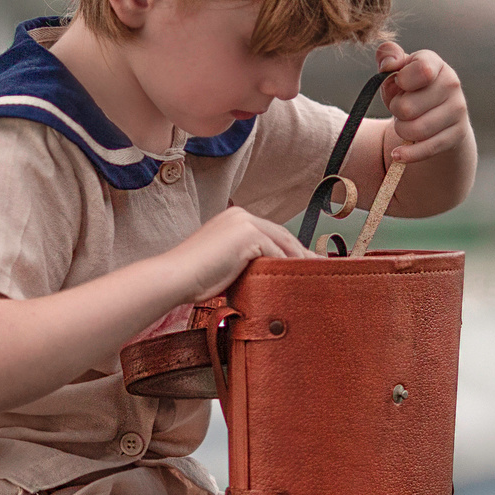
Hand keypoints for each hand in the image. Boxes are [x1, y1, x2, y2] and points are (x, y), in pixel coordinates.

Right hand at [169, 206, 309, 298]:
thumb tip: (267, 272)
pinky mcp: (249, 235)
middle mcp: (241, 215)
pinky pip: (276, 252)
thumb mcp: (223, 263)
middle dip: (300, 251)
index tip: (302, 261)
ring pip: (282, 242)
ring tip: (314, 275)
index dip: (287, 247)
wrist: (176, 277)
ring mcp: (245, 223)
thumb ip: (244, 261)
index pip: (269, 232)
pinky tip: (295, 279)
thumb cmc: (194, 278)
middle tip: (318, 266)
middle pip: (281, 234)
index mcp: (233, 218)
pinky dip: (287, 266)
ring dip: (299, 259)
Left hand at [375, 41, 470, 166]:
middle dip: (396, 111)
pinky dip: (408, 154)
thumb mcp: (397, 72)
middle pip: (407, 108)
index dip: (402, 80)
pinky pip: (427, 149)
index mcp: (434, 64)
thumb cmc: (410, 90)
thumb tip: (388, 64)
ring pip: (414, 130)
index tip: (399, 83)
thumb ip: (388, 57)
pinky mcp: (457, 134)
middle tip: (401, 108)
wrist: (437, 115)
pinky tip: (398, 154)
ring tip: (406, 122)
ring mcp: (457, 110)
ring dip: (401, 129)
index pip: (420, 70)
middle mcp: (451, 83)